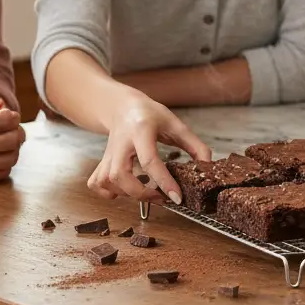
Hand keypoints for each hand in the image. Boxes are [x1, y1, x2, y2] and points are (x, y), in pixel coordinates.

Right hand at [88, 95, 211, 203]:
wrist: (122, 106)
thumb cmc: (150, 114)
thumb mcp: (176, 124)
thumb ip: (194, 145)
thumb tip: (207, 165)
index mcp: (141, 130)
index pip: (149, 160)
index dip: (164, 182)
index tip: (176, 197)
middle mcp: (120, 143)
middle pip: (119, 174)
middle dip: (139, 193)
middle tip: (160, 198)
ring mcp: (108, 153)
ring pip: (105, 180)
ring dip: (125, 194)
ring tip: (145, 192)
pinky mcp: (101, 161)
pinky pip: (97, 183)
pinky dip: (108, 193)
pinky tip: (124, 191)